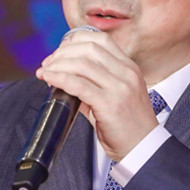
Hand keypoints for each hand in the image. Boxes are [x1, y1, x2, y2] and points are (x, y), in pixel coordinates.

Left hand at [35, 29, 157, 161]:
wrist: (145, 149)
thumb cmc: (128, 127)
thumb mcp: (115, 98)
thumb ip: (93, 86)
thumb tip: (64, 80)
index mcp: (129, 68)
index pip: (100, 40)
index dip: (75, 41)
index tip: (60, 52)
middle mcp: (126, 73)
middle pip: (88, 48)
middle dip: (62, 53)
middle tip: (48, 64)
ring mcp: (120, 87)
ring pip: (81, 64)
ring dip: (57, 65)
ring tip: (45, 73)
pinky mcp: (109, 104)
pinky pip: (78, 84)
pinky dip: (59, 78)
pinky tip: (49, 79)